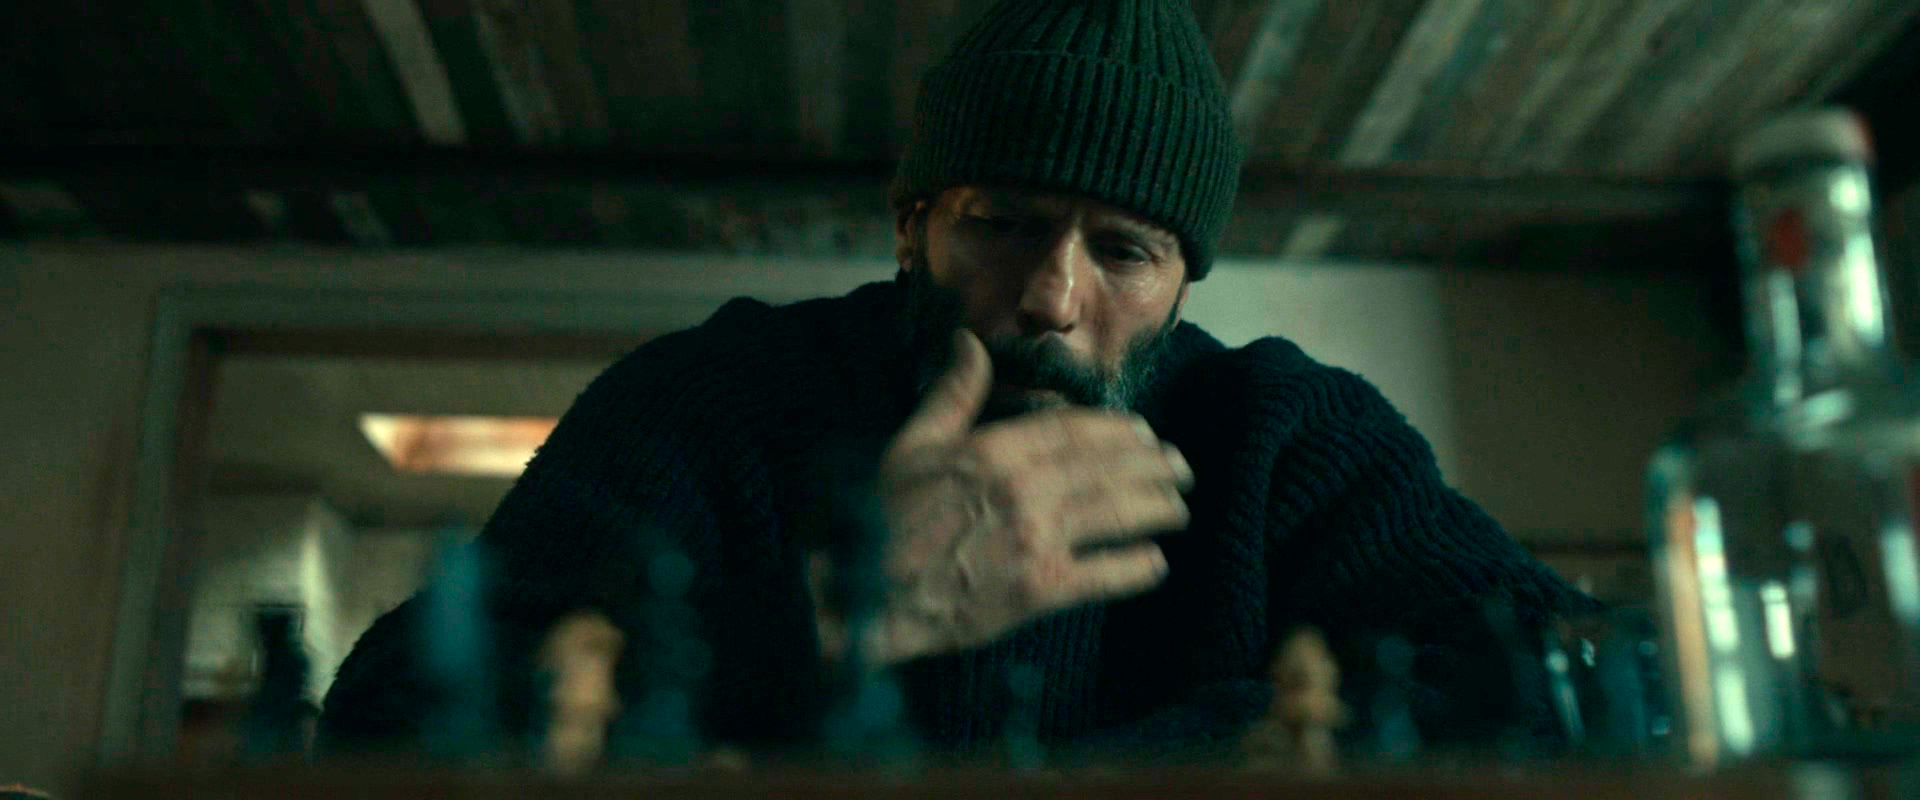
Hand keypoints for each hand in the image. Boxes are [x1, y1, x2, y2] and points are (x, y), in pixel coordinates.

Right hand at [857, 330, 1193, 664]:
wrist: (862, 593)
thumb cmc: (882, 519)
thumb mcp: (911, 445)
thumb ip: (953, 394)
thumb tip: (970, 341)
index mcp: (995, 449)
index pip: (1076, 431)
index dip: (1119, 431)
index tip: (1144, 433)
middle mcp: (1025, 489)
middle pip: (1108, 469)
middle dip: (1151, 466)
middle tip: (1179, 467)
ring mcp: (1036, 539)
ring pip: (1117, 515)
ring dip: (1156, 508)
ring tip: (1178, 507)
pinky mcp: (1039, 590)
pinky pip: (1104, 574)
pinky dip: (1136, 567)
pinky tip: (1156, 563)